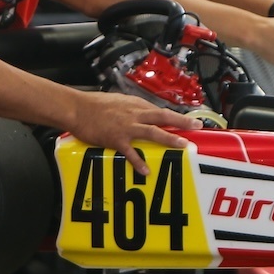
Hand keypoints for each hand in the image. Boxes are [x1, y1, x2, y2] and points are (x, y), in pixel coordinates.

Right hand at [70, 91, 197, 174]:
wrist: (76, 108)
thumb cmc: (95, 104)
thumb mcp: (119, 101)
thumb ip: (133, 108)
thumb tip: (144, 114)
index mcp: (136, 105)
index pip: (161, 110)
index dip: (176, 116)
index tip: (190, 121)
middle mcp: (135, 114)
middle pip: (163, 117)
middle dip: (182, 122)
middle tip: (197, 127)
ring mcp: (126, 127)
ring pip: (153, 132)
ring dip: (169, 139)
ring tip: (182, 145)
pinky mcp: (115, 139)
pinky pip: (130, 152)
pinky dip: (138, 162)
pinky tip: (146, 171)